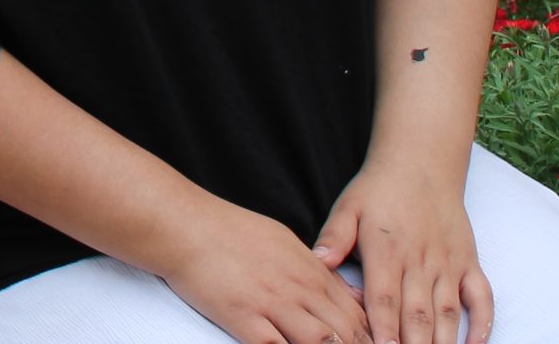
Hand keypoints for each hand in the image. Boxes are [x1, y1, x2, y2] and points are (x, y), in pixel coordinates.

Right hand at [158, 199, 374, 343]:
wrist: (184, 226)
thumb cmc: (228, 231)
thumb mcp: (284, 242)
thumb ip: (319, 270)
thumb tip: (351, 293)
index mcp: (310, 270)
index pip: (357, 313)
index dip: (373, 338)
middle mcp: (299, 289)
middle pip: (349, 332)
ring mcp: (274, 304)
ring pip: (323, 342)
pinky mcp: (245, 319)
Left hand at [315, 159, 492, 343]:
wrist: (421, 164)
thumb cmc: (378, 190)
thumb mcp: (348, 207)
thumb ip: (334, 236)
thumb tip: (318, 260)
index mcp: (387, 252)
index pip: (385, 301)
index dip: (384, 331)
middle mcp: (420, 262)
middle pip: (417, 315)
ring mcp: (448, 264)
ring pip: (447, 313)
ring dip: (443, 342)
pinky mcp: (469, 262)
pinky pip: (481, 298)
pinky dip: (481, 323)